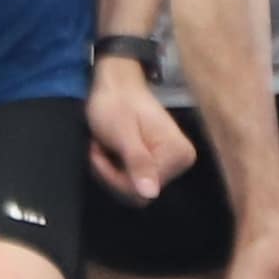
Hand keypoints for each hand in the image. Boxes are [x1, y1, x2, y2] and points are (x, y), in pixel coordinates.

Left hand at [84, 54, 189, 203]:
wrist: (116, 84)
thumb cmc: (117, 103)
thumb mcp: (123, 133)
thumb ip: (138, 162)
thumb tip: (151, 194)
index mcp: (178, 154)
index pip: (143, 191)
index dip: (113, 175)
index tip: (98, 151)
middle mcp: (181, 161)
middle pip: (139, 193)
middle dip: (111, 173)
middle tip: (98, 148)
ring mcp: (170, 163)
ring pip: (133, 189)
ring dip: (110, 171)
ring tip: (102, 146)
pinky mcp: (158, 163)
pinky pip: (133, 181)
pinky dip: (115, 169)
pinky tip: (108, 150)